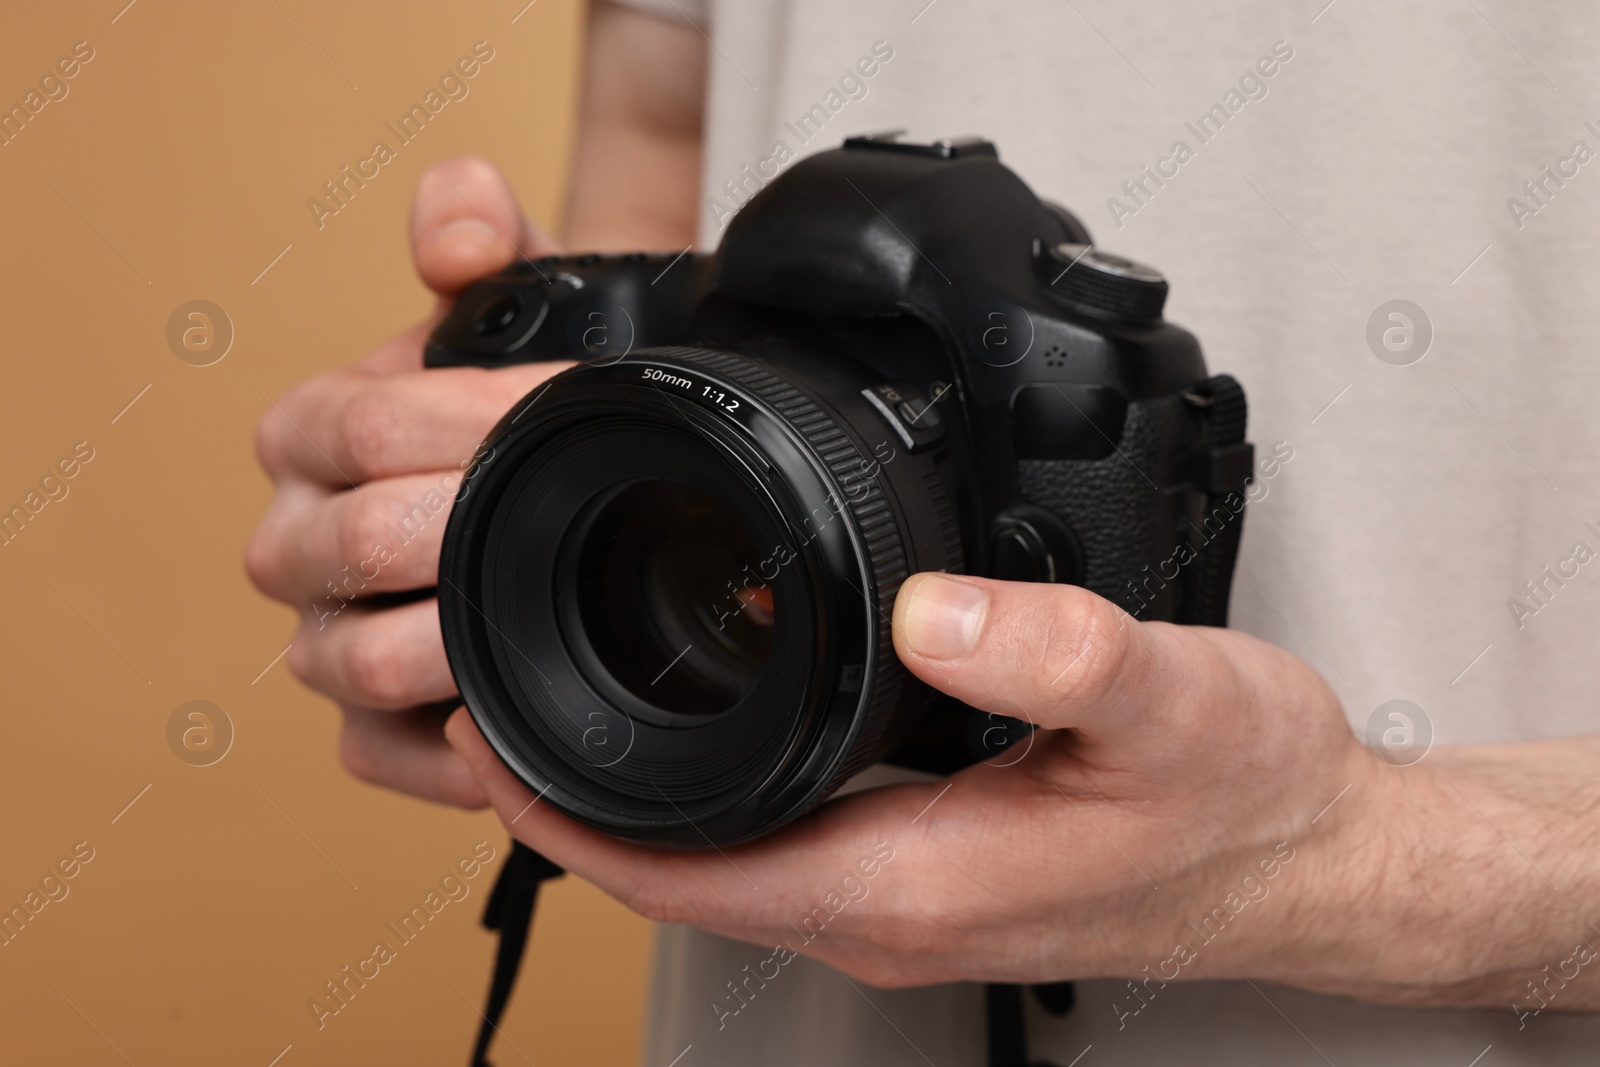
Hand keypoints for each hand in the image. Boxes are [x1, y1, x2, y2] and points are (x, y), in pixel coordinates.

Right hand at [246, 157, 567, 808]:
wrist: (562, 468)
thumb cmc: (529, 388)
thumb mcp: (515, 291)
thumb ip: (479, 231)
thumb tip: (454, 231)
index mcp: (312, 433)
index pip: (356, 427)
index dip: (465, 415)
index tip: (568, 404)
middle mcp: (298, 541)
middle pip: (348, 549)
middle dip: (468, 524)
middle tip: (575, 506)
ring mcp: (325, 640)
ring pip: (350, 660)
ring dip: (457, 638)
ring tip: (551, 603)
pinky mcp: (368, 726)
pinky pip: (379, 755)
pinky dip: (446, 753)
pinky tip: (517, 721)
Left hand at [446, 572, 1599, 1008]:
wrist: (1311, 863)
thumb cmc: (1249, 803)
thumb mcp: (1173, 704)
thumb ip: (1059, 652)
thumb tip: (935, 606)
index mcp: (907, 883)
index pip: (683, 870)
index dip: (563, 808)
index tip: (480, 726)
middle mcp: (883, 908)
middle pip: (676, 869)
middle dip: (572, 795)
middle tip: (496, 688)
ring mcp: (901, 898)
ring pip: (721, 857)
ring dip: (633, 794)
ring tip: (571, 692)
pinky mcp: (927, 873)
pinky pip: (778, 841)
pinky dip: (712, 788)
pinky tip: (712, 717)